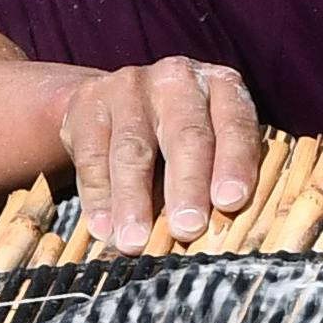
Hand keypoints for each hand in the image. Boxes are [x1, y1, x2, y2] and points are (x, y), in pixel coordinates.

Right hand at [60, 56, 263, 250]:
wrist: (116, 104)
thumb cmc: (178, 138)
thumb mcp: (212, 142)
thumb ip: (221, 176)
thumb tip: (223, 235)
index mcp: (221, 87)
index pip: (234, 125)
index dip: (234, 163)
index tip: (230, 202)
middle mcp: (177, 79)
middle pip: (184, 135)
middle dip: (187, 186)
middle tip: (188, 229)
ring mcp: (129, 88)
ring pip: (132, 149)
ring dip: (134, 200)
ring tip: (135, 242)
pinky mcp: (88, 105)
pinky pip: (92, 156)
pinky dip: (98, 197)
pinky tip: (104, 229)